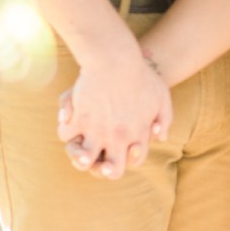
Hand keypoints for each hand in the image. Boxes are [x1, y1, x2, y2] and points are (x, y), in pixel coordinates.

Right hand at [56, 49, 171, 180]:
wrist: (117, 59)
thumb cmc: (142, 76)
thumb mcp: (162, 97)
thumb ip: (164, 120)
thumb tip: (159, 137)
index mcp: (139, 135)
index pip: (134, 162)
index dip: (126, 159)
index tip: (122, 148)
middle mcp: (118, 138)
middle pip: (109, 171)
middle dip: (102, 170)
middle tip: (95, 159)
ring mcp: (98, 130)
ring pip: (82, 159)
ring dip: (78, 156)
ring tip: (79, 146)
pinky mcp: (80, 118)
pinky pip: (65, 135)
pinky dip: (65, 130)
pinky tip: (69, 120)